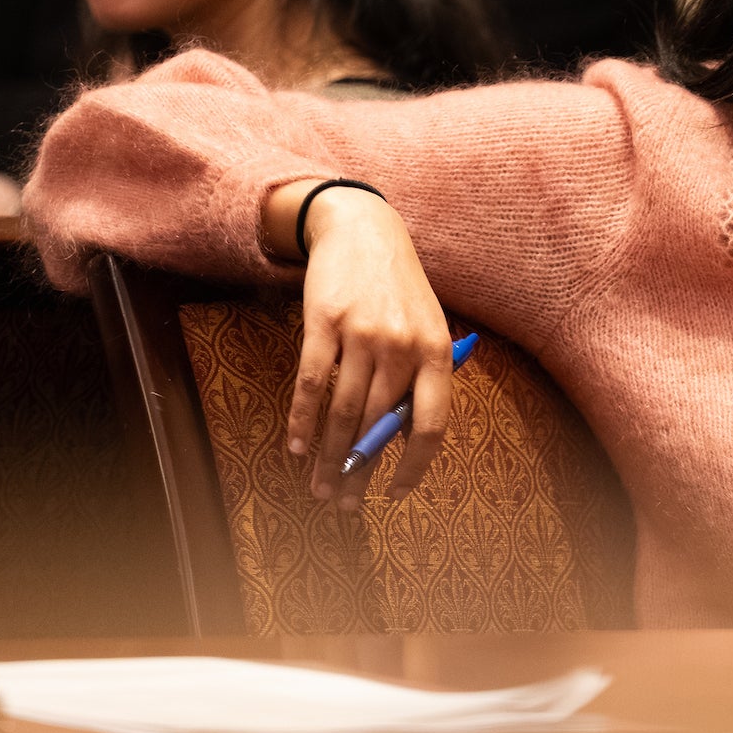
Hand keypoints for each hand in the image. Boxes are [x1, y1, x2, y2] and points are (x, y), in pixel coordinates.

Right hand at [263, 182, 452, 510]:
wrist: (364, 230)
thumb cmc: (398, 290)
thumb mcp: (427, 328)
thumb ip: (419, 379)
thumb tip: (402, 442)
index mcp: (436, 353)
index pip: (430, 425)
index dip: (412, 465)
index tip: (394, 494)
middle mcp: (402, 346)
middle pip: (377, 425)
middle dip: (358, 470)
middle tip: (342, 502)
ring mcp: (362, 334)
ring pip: (342, 411)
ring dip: (327, 455)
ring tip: (318, 486)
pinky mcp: (323, 322)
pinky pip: (310, 383)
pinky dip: (301, 420)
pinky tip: (296, 447)